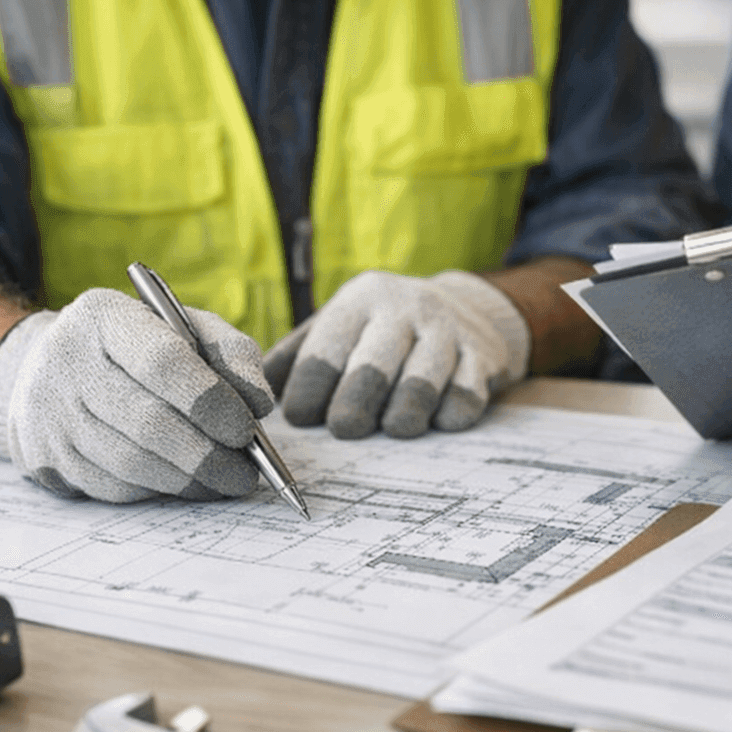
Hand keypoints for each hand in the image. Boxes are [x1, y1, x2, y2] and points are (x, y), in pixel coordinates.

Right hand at [0, 289, 274, 501]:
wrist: (44, 367)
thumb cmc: (135, 347)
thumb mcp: (185, 328)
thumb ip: (231, 352)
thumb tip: (260, 403)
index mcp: (103, 316)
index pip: (161, 362)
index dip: (210, 401)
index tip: (247, 429)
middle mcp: (65, 361)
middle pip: (147, 421)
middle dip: (207, 454)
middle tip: (247, 472)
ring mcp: (49, 413)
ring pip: (131, 462)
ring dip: (189, 479)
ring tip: (226, 480)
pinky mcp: (46, 456)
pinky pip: (113, 486)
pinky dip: (159, 489)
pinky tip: (186, 483)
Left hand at [264, 270, 529, 438]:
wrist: (464, 308)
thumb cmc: (381, 331)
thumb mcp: (337, 325)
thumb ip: (294, 358)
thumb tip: (248, 397)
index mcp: (360, 301)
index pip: (324, 353)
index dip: (308, 395)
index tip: (303, 420)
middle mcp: (405, 309)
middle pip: (369, 370)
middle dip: (351, 412)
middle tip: (345, 431)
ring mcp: (449, 332)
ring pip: (419, 388)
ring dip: (399, 420)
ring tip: (391, 428)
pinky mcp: (483, 357)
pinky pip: (463, 400)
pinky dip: (444, 420)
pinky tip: (433, 420)